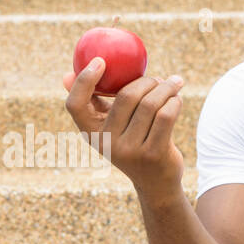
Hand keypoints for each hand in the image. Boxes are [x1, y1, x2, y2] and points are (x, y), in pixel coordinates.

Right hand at [62, 57, 185, 197]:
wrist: (155, 182)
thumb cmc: (131, 142)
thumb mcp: (109, 126)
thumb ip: (93, 102)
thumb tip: (66, 75)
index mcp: (91, 133)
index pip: (75, 105)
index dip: (84, 81)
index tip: (100, 61)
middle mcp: (107, 143)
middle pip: (126, 96)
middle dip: (147, 80)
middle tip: (159, 78)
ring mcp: (130, 151)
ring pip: (150, 104)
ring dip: (166, 88)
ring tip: (173, 84)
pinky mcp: (153, 154)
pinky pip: (166, 115)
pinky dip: (174, 101)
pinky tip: (176, 98)